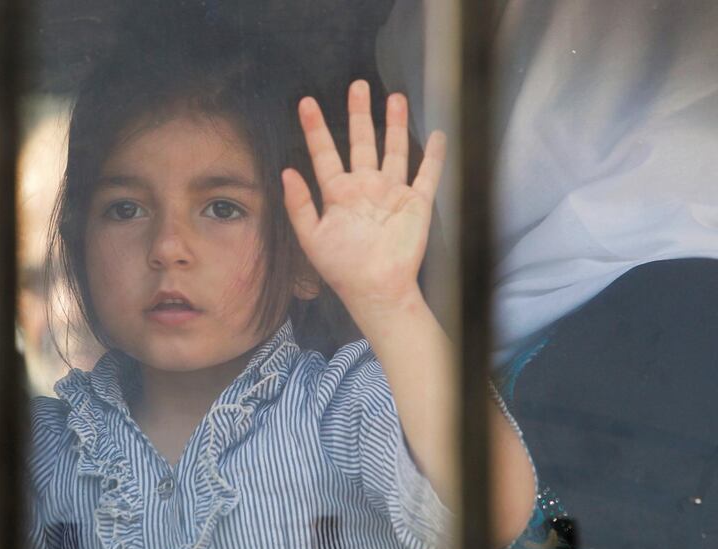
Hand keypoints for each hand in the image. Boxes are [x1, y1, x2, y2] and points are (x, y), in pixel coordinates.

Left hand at [282, 79, 445, 316]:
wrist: (376, 288)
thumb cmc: (342, 268)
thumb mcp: (311, 237)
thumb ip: (299, 205)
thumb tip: (285, 171)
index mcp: (338, 194)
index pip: (325, 153)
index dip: (315, 128)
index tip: (306, 103)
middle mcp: (365, 188)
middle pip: (361, 142)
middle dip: (358, 114)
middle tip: (357, 85)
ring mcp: (392, 193)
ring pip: (394, 150)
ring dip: (395, 124)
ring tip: (394, 97)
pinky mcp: (417, 203)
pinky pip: (427, 174)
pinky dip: (434, 156)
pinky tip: (438, 135)